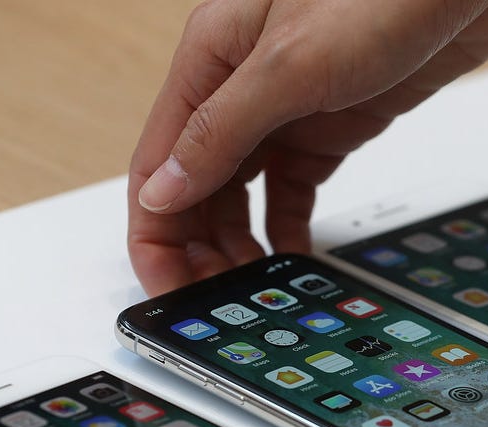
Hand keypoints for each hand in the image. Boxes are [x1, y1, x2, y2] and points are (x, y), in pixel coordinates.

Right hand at [128, 0, 487, 295]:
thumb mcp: (291, 65)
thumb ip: (222, 130)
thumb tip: (164, 191)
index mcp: (211, 63)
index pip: (159, 164)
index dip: (156, 232)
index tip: (166, 286)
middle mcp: (242, 90)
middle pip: (197, 186)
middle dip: (198, 247)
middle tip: (214, 301)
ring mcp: (289, 111)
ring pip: (243, 192)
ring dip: (241, 242)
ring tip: (251, 287)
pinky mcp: (332, 126)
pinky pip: (294, 187)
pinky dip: (289, 225)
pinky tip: (291, 256)